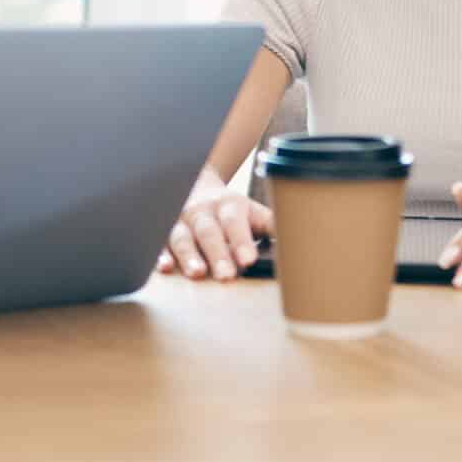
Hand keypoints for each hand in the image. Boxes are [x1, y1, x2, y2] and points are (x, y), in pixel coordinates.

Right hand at [157, 176, 272, 282]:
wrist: (195, 185)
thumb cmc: (230, 209)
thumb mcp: (252, 212)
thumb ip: (273, 226)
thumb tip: (302, 242)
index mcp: (228, 206)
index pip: (235, 223)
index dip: (241, 241)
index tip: (249, 259)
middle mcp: (203, 212)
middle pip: (209, 232)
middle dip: (218, 254)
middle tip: (227, 276)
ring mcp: (180, 222)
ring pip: (182, 238)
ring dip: (189, 256)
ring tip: (197, 274)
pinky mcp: (162, 233)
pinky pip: (159, 243)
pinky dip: (160, 255)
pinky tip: (164, 268)